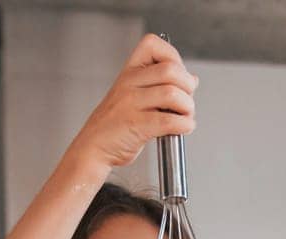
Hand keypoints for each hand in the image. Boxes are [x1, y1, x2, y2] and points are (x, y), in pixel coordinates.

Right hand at [66, 34, 196, 172]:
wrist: (94, 147)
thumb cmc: (116, 124)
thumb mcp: (135, 95)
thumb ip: (161, 84)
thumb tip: (192, 79)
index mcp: (129, 71)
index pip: (154, 45)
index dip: (175, 58)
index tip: (179, 77)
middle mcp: (129, 83)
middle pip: (171, 70)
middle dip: (187, 87)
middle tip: (186, 101)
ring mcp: (130, 103)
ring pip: (172, 94)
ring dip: (188, 108)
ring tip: (185, 116)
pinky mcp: (135, 124)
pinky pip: (168, 120)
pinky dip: (184, 125)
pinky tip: (182, 128)